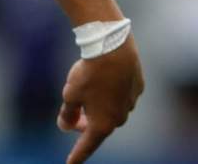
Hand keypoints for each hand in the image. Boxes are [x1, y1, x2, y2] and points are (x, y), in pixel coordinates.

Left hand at [57, 35, 143, 162]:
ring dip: (98, 107)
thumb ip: (67, 114)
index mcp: (102, 124)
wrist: (114, 50)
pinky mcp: (137, 88)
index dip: (78, 155)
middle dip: (85, 125)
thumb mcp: (70, 95)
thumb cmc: (89, 75)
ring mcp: (130, 103)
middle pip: (100, 127)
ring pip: (111, 110)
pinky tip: (103, 80)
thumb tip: (65, 127)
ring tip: (86, 95)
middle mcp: (120, 118)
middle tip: (73, 120)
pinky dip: (109, 93)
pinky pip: (120, 95)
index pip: (87, 145)